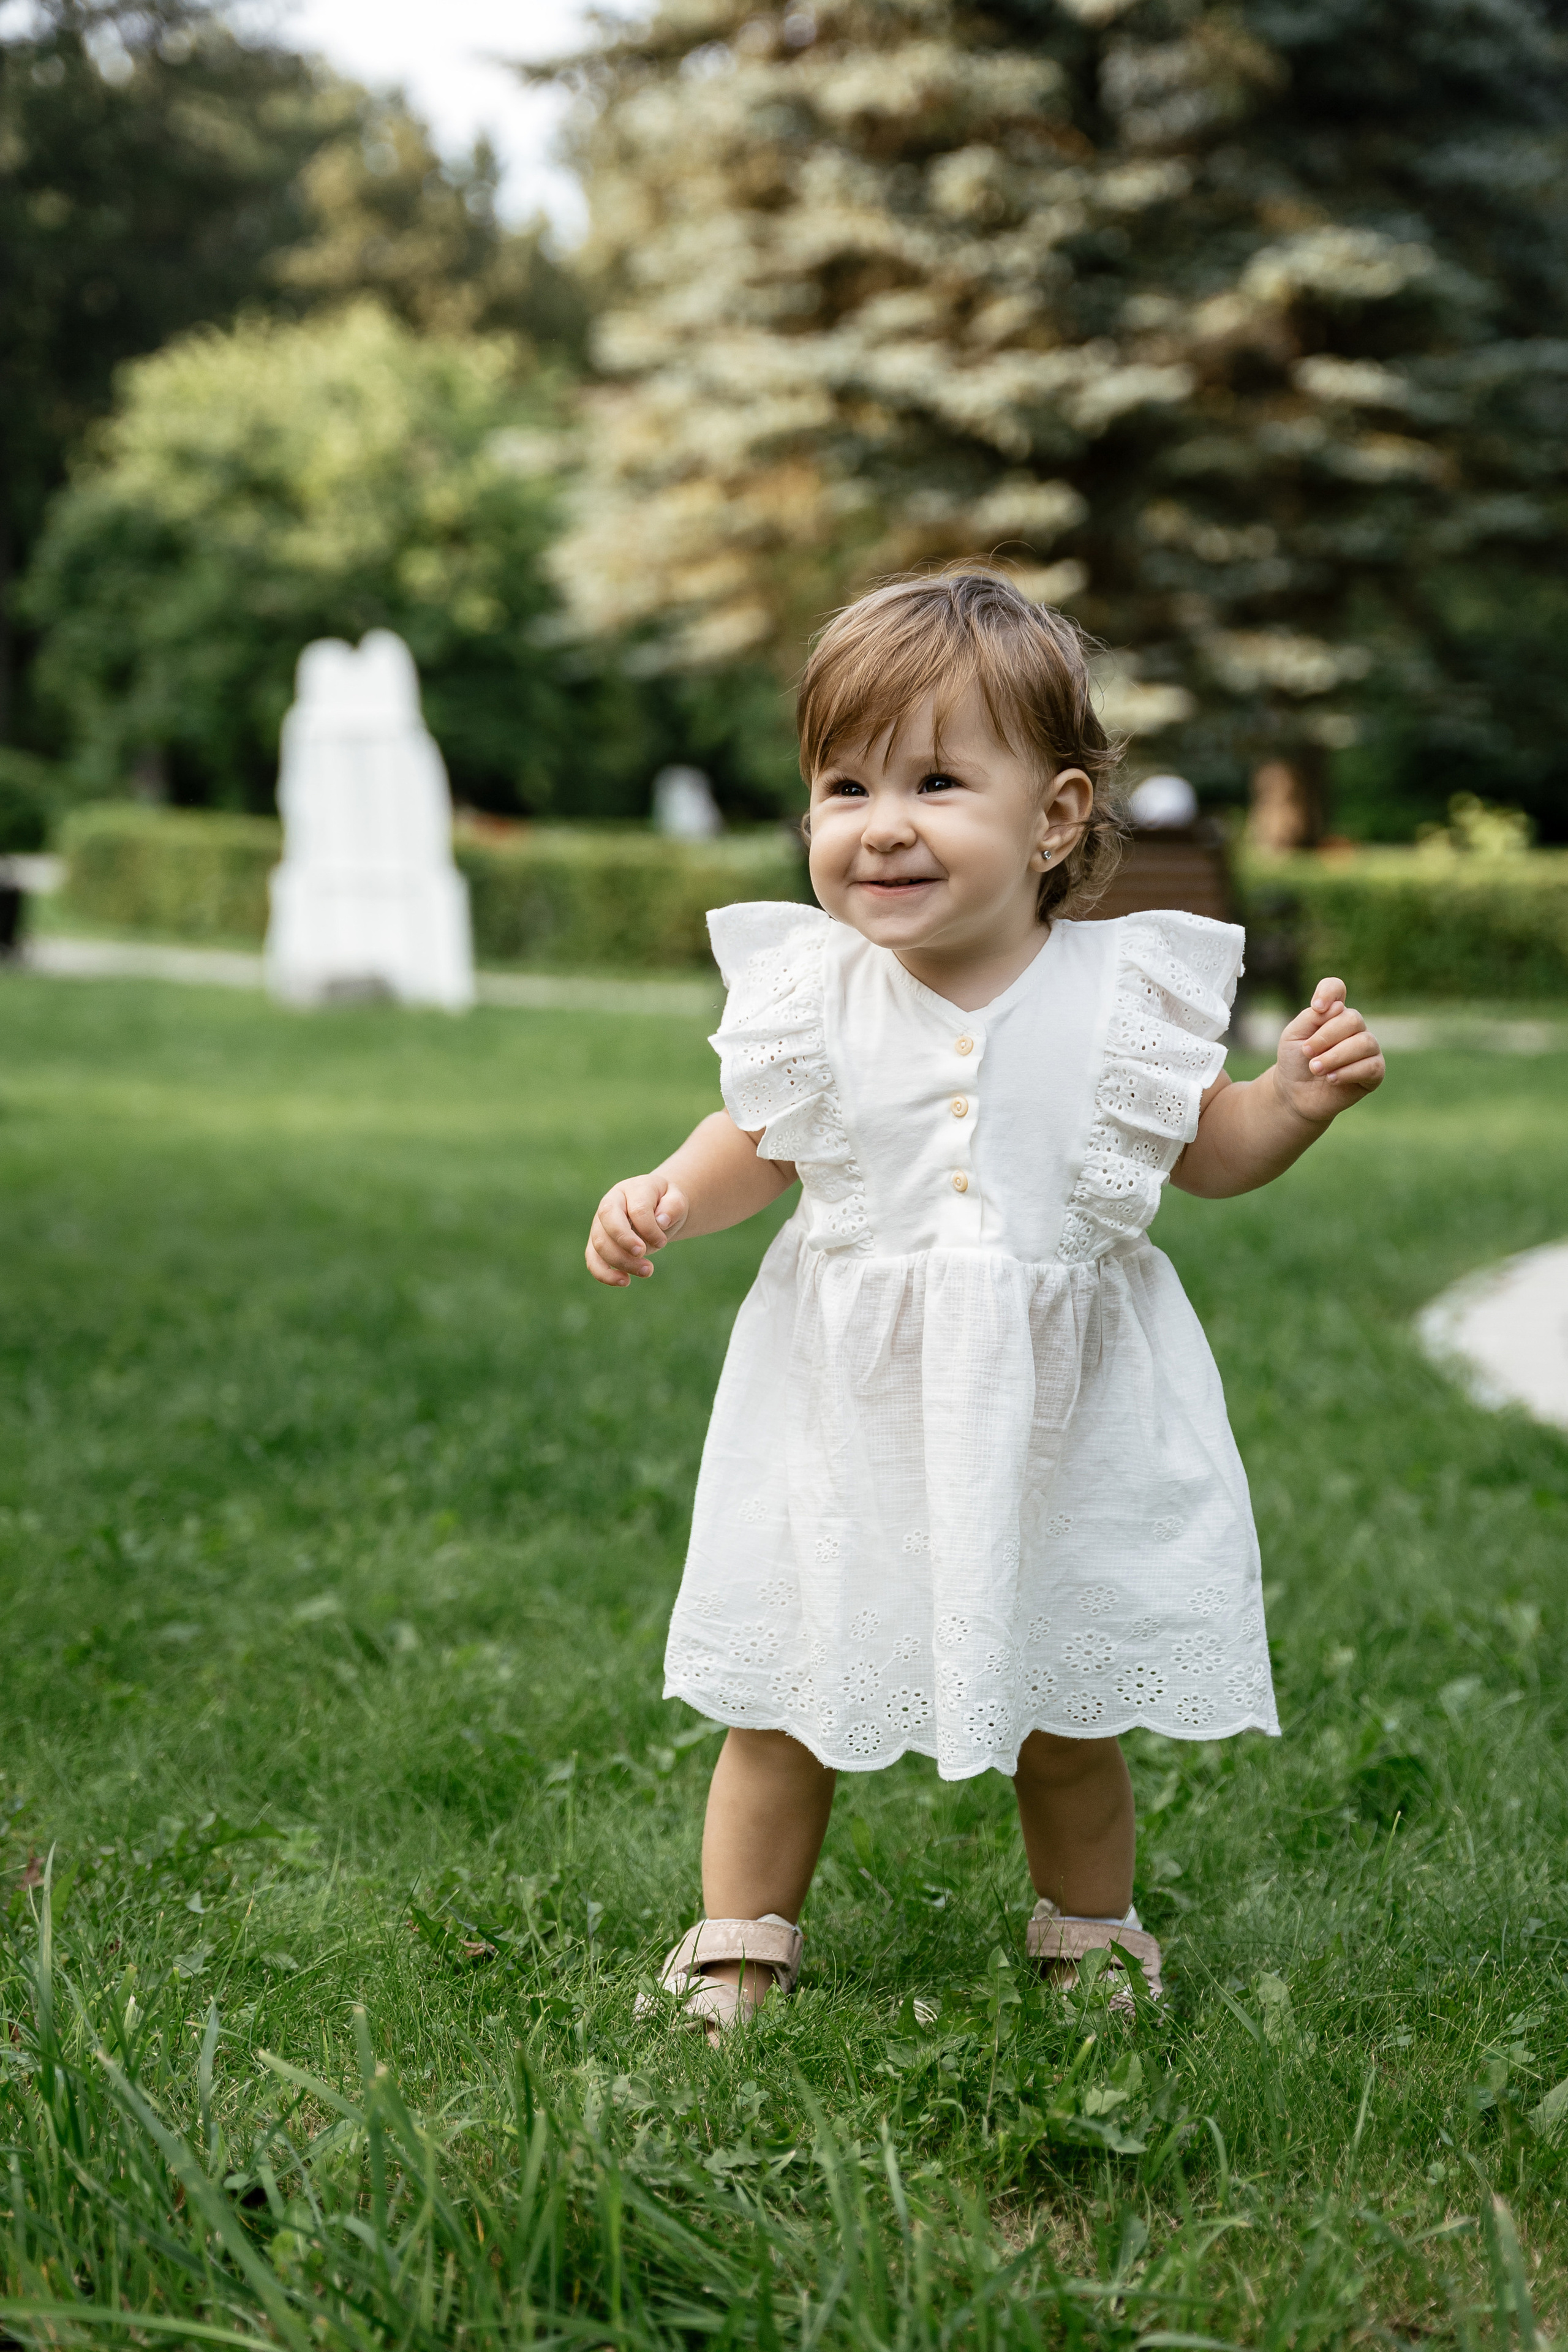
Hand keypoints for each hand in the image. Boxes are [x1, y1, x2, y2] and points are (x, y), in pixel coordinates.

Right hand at [586, 1172, 689, 1286]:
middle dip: (625, 1241)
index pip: (637, 1208)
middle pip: (609, 1220)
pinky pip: (592, 1259)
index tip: (663, 1242)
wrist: (655, 1209)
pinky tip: (624, 1281)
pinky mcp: (596, 1243)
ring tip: (647, 1271)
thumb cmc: (666, 1205)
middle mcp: (610, 1203)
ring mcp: (600, 1223)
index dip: (650, 1229)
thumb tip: (661, 1221)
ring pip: (600, 1243)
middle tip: (644, 1254)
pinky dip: (604, 1274)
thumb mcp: (677, 1200)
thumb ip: (673, 1207)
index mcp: (631, 1189)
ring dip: (622, 1262)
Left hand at [1274, 978, 1384, 1123]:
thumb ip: (1311, 1018)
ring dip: (1335, 1056)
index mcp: (1332, 1013)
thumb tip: (1338, 1007)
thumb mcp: (1293, 1036)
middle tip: (1307, 1052)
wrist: (1294, 1094)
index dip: (1328, 992)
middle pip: (1352, 1019)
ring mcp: (1367, 1048)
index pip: (1336, 988)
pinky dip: (1348, 1072)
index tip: (1315, 1008)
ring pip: (1363, 1043)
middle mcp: (1354, 1027)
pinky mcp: (1375, 1071)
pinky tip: (1331, 1079)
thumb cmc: (1294, 1061)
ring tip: (1316, 1069)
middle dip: (1326, 1037)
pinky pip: (1371, 1066)